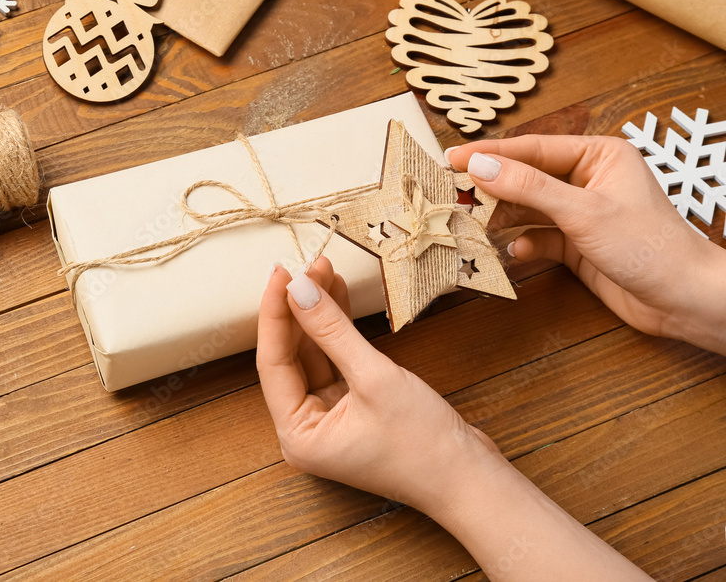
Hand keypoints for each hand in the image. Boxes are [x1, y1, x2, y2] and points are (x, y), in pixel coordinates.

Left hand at [256, 257, 650, 579]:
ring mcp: (329, 418)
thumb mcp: (373, 377)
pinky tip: (338, 297)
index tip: (283, 272)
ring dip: (319, 315)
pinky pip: (336, 361)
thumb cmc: (423, 443)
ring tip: (324, 271)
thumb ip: (332, 330)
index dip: (275, 313)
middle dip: (299, 309)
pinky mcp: (352, 408)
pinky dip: (337, 331)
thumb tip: (298, 289)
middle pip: (291, 356)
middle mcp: (305, 428)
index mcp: (297, 434)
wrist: (470, 479)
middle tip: (310, 265)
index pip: (273, 362)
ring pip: (314, 354)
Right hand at [446, 135, 725, 352]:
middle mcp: (588, 179)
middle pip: (526, 176)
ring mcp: (582, 212)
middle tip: (454, 193)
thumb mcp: (582, 212)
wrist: (682, 299)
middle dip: (492, 187)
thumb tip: (480, 165)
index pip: (532, 147)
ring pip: (528, 208)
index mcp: (598, 155)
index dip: (489, 153)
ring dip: (503, 217)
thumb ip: (528, 187)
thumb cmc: (649, 246)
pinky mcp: (577, 243)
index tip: (452, 158)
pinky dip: (523, 244)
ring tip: (474, 222)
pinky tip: (513, 253)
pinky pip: (538, 237)